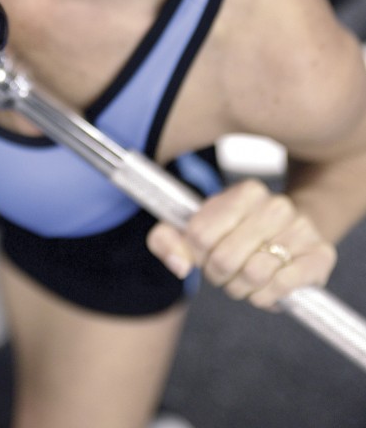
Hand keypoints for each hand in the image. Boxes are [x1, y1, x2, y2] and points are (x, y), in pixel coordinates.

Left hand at [146, 178, 336, 308]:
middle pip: (224, 258)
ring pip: (253, 274)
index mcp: (246, 192)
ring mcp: (301, 229)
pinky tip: (265, 289)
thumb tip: (179, 265)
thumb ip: (169, 240)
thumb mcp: (199, 229)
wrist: (295, 233)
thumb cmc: (238, 233)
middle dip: (218, 275)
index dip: (196, 254)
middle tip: (224, 273)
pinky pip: (280, 287)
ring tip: (244, 280)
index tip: (204, 254)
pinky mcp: (320, 256)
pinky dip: (265, 297)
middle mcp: (276, 205)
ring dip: (241, 289)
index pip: (200, 234)